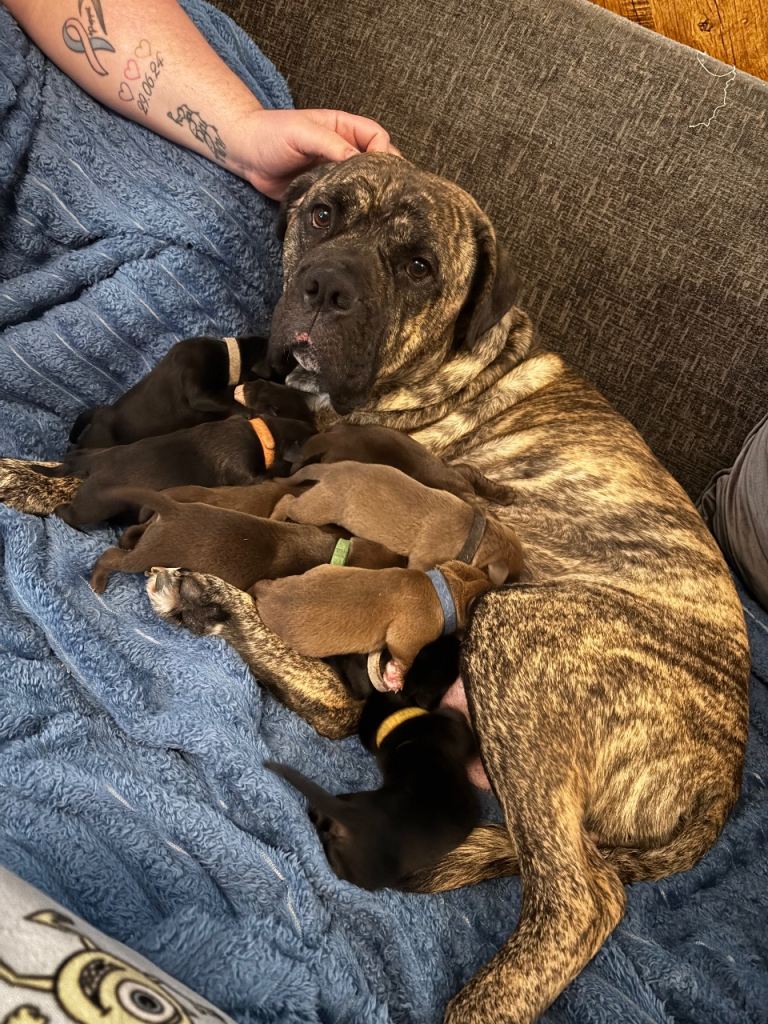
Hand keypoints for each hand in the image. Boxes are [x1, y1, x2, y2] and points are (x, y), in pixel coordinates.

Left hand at [235, 108, 400, 199]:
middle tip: (386, 195)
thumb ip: (333, 145)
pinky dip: (351, 209)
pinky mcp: (325, 192)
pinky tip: (354, 218)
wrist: (244, 155)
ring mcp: (335, 173)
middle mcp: (343, 150)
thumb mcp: (304, 134)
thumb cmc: (271, 134)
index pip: (378, 137)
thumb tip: (361, 162)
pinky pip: (344, 201)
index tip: (383, 170)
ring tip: (374, 208)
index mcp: (344, 128)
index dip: (384, 152)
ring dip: (368, 195)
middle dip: (383, 176)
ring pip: (362, 184)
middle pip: (376, 162)